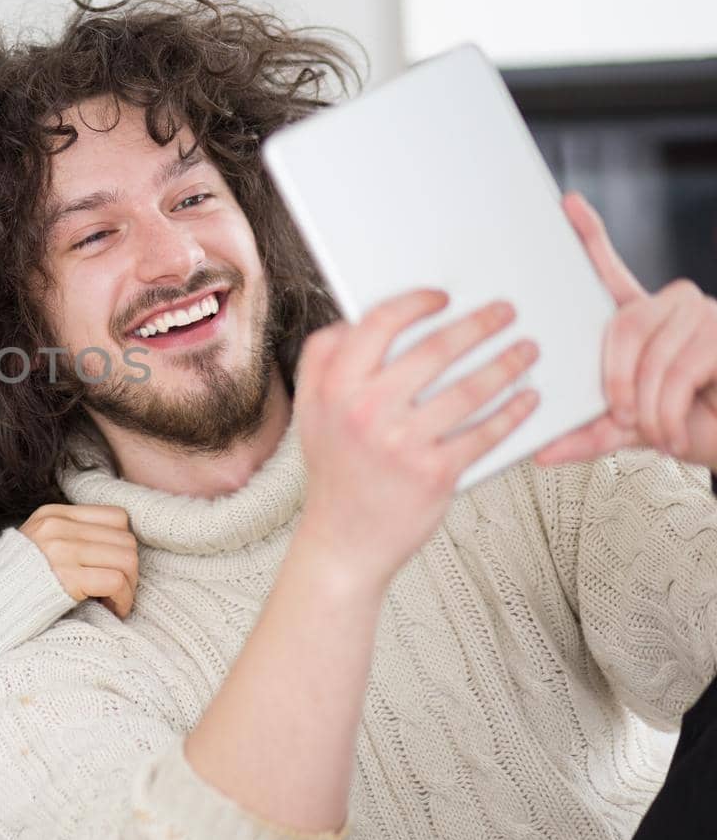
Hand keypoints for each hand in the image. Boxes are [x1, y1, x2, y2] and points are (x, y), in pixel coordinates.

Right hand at [18, 504, 139, 617]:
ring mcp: (62, 550)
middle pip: (126, 540)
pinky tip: (112, 610)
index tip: (114, 568)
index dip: (123, 545)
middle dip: (131, 570)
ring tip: (115, 602)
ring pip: (127, 559)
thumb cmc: (14, 584)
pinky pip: (116, 581)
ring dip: (130, 586)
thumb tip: (115, 545)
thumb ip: (69, 536)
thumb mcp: (37, 545)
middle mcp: (58, 527)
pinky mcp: (66, 577)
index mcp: (53, 514)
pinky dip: (123, 599)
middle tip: (118, 592)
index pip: (116, 517)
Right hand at [294, 289, 540, 596]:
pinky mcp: (434, 473)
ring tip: (526, 351)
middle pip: (434, 350)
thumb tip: (357, 320)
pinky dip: (512, 413)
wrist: (344, 541)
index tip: (442, 298)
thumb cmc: (336, 471)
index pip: (379, 324)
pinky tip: (527, 399)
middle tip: (505, 313)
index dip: (416, 303)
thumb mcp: (312, 411)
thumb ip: (324, 362)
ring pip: (468, 389)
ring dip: (506, 363)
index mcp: (334, 388)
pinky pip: (484, 433)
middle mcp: (365, 411)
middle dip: (479, 325)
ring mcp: (401, 443)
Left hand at [533, 192, 716, 470]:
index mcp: (642, 321)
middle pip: (624, 327)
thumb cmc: (690, 426)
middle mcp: (672, 307)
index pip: (610, 271)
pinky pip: (682, 370)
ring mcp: (703, 314)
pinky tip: (677, 433)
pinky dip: (672, 410)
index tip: (567, 203)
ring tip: (659, 433)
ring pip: (653, 355)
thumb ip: (588, 436)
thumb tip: (541, 453)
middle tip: (623, 419)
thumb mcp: (631, 431)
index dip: (590, 235)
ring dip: (650, 406)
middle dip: (618, 381)